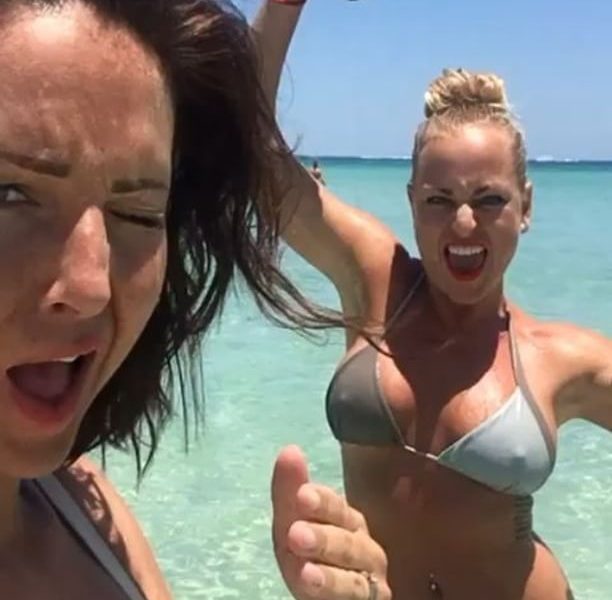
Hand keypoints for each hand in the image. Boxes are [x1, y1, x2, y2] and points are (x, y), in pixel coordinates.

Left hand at [272, 445, 390, 599]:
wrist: (331, 592)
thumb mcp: (292, 524)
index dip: (321, 502)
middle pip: (348, 543)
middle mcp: (364, 549)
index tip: (302, 495)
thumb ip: (289, 491)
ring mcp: (370, 583)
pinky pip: (356, 599)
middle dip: (323, 539)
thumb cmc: (311, 554)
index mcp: (348, 522)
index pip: (336, 508)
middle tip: (297, 534)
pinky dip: (335, 594)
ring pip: (354, 578)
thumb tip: (290, 449)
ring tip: (305, 573)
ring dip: (330, 575)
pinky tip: (313, 586)